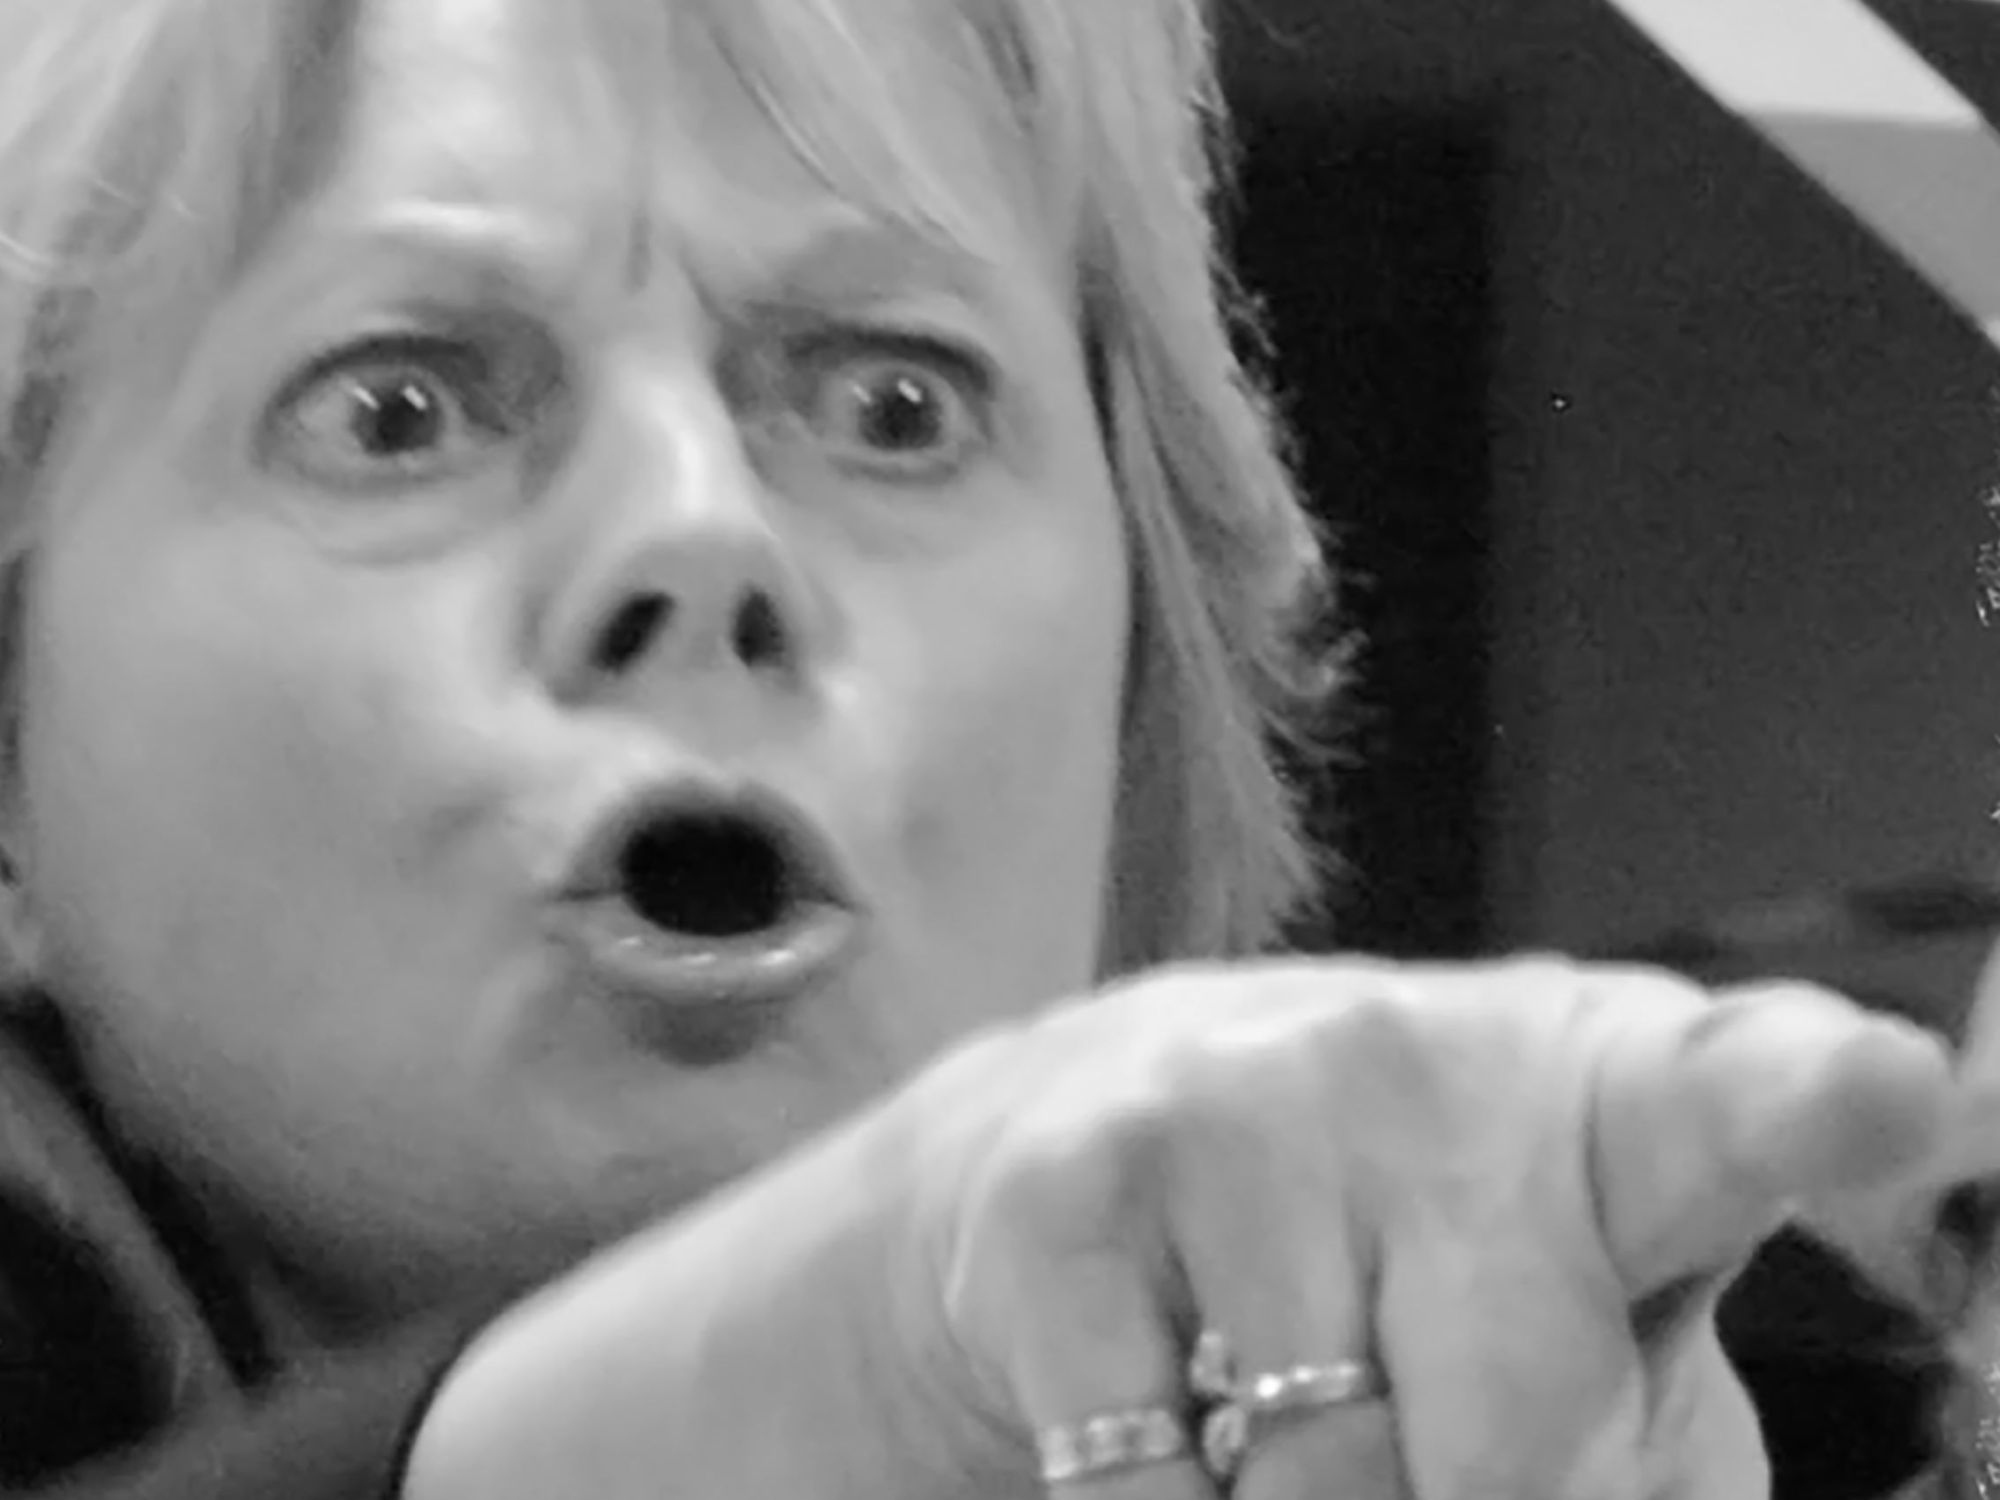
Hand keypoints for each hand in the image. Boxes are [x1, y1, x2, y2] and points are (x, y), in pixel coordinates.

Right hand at [403, 954, 1947, 1499]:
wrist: (1102, 1144)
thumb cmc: (1403, 1267)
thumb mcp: (1580, 1341)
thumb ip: (1653, 1452)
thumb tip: (1610, 1489)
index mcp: (1611, 1098)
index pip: (1744, 1091)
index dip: (1822, 1099)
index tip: (1893, 1090)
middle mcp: (1422, 1060)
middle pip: (1522, 1433)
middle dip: (1483, 1498)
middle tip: (1429, 1427)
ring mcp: (1235, 1102)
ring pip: (1321, 1470)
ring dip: (1307, 1495)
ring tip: (1282, 1389)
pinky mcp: (1070, 1182)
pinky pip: (1147, 1478)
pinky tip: (1165, 1382)